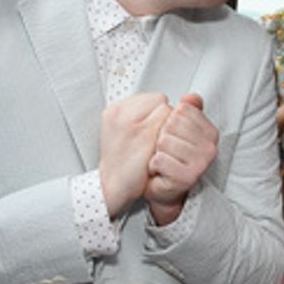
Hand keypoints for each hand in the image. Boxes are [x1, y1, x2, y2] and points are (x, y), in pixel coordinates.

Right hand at [99, 92, 172, 215]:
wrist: (113, 185)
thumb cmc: (119, 160)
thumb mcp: (119, 129)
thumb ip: (137, 113)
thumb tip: (161, 104)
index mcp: (116, 110)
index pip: (152, 97)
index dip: (156, 113)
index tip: (151, 126)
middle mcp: (123, 114)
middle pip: (161, 102)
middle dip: (163, 118)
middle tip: (153, 137)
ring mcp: (135, 125)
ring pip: (168, 114)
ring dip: (168, 128)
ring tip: (155, 143)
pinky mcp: (146, 138)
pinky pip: (170, 128)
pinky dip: (170, 139)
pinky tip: (158, 149)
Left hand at [145, 93, 218, 223]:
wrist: (166, 189)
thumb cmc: (173, 159)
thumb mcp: (182, 131)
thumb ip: (189, 112)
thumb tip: (191, 97)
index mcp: (210, 133)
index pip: (183, 110)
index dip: (170, 120)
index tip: (174, 135)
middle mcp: (209, 147)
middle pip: (172, 124)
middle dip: (162, 135)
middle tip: (167, 150)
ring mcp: (200, 163)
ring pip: (164, 141)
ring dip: (157, 151)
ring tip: (164, 160)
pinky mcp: (187, 177)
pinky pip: (159, 159)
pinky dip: (153, 165)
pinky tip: (160, 171)